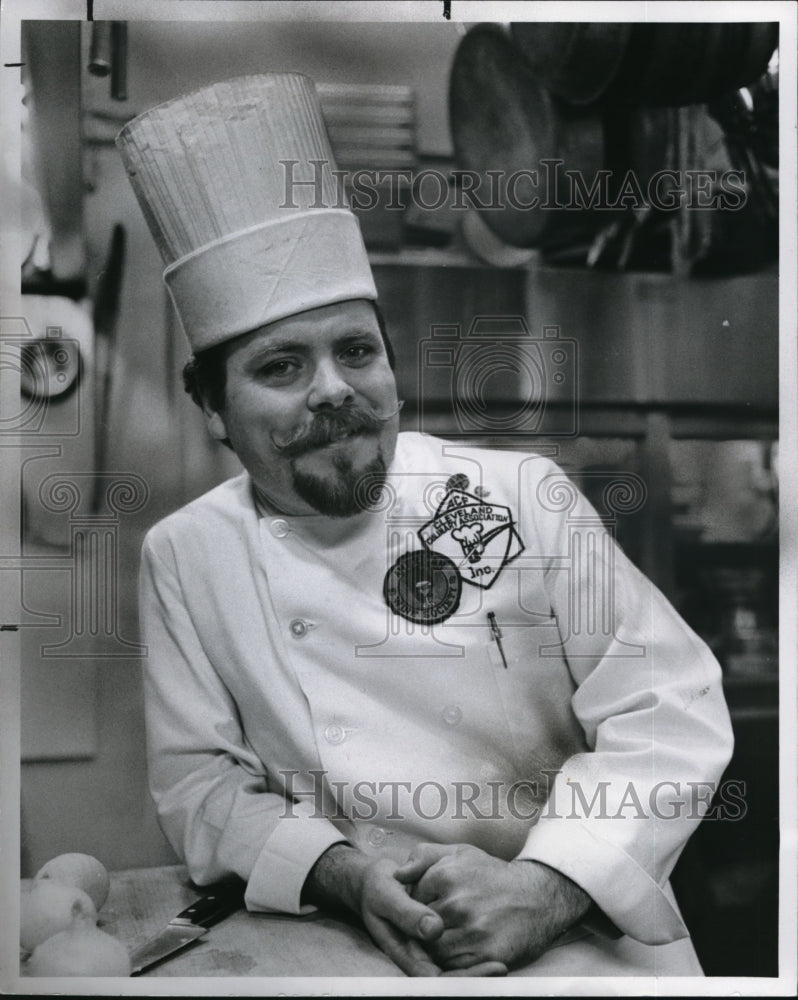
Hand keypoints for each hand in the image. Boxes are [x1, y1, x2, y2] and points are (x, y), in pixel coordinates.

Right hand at [303, 845, 506, 976]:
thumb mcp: (387, 896)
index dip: (465, 978)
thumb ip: (408, 913)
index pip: (437, 979)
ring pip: (454, 969)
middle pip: (449, 979)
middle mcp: (418, 957)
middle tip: (501, 968)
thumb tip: (434, 930)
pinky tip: (490, 946)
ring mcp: (427, 950)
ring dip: (476, 969)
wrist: (374, 882)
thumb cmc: (378, 888)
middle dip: (476, 977)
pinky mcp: (433, 938)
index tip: (492, 966)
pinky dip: (471, 953)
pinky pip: (454, 953)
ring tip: (502, 964)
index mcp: (406, 953)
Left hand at [395, 843, 590, 970]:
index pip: (412, 900)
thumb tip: (398, 874)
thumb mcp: (460, 854)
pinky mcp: (486, 954)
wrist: (538, 897)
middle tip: (440, 926)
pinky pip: (454, 966)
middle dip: (425, 929)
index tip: (434, 906)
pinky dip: (455, 962)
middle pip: (421, 926)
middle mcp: (457, 902)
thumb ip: (425, 857)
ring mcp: (471, 930)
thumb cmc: (492, 875)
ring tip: (453, 937)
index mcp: (446, 874)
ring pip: (434, 949)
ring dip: (438, 948)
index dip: (419, 906)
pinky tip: (465, 948)